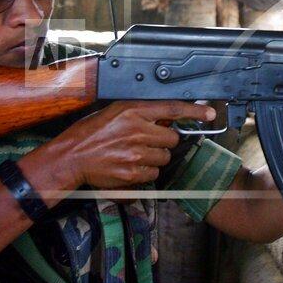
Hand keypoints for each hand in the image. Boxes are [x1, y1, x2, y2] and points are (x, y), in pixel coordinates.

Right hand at [19, 100, 214, 202]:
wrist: (72, 157)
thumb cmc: (90, 133)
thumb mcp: (115, 112)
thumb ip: (141, 113)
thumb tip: (166, 117)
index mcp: (133, 110)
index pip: (172, 108)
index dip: (195, 110)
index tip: (211, 113)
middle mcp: (137, 130)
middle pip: (172, 138)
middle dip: (163, 141)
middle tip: (145, 142)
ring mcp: (136, 153)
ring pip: (164, 158)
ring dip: (155, 158)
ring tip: (133, 154)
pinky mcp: (133, 173)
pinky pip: (154, 174)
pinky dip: (146, 173)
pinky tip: (130, 166)